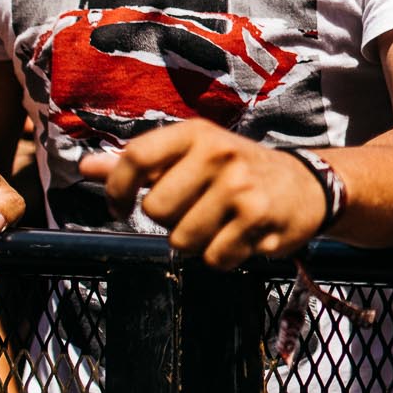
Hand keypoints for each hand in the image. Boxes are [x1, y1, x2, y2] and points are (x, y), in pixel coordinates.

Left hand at [78, 120, 326, 267]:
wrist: (308, 184)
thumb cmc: (236, 171)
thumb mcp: (191, 157)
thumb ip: (139, 165)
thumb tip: (84, 167)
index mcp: (195, 134)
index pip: (135, 158)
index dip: (117, 190)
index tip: (120, 207)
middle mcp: (218, 154)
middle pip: (156, 211)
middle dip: (170, 221)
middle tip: (196, 211)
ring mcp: (240, 186)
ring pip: (181, 241)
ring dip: (197, 242)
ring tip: (220, 224)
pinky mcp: (259, 219)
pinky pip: (213, 258)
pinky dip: (222, 256)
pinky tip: (240, 237)